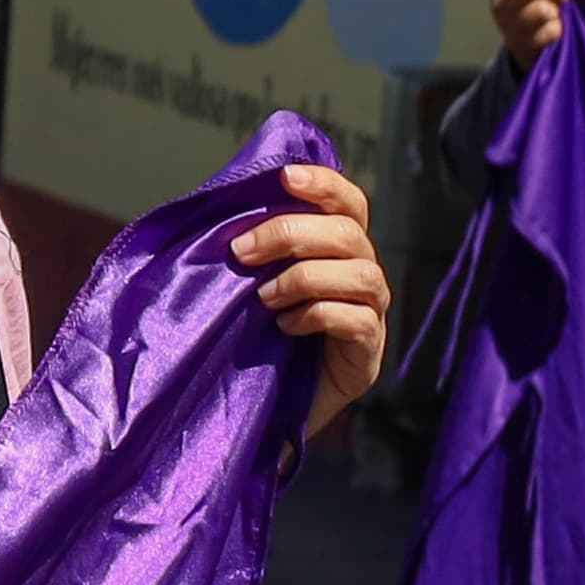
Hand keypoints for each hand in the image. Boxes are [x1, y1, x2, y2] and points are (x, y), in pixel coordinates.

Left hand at [231, 165, 389, 439]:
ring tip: (263, 299)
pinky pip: (358, 321)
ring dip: (303, 278)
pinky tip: (284, 327)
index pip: (349, 203)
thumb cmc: (247, 336)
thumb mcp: (242, 285)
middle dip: (290, 234)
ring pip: (361, 275)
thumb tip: (212, 206)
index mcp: (336, 251)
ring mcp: (372, 315)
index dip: (324, 184)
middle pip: (349, 233)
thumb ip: (244, 247)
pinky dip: (316, 316)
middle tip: (241, 253)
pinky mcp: (368, 355)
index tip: (284, 177)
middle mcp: (362, 276)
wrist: (256, 408)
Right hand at [488, 0, 580, 72]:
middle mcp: (501, 4)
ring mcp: (509, 25)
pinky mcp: (523, 45)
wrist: (521, 41)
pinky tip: (555, 29)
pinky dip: (558, 28)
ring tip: (556, 15)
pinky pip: (551, 30)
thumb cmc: (532, 7)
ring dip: (555, 10)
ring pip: (541, 8)